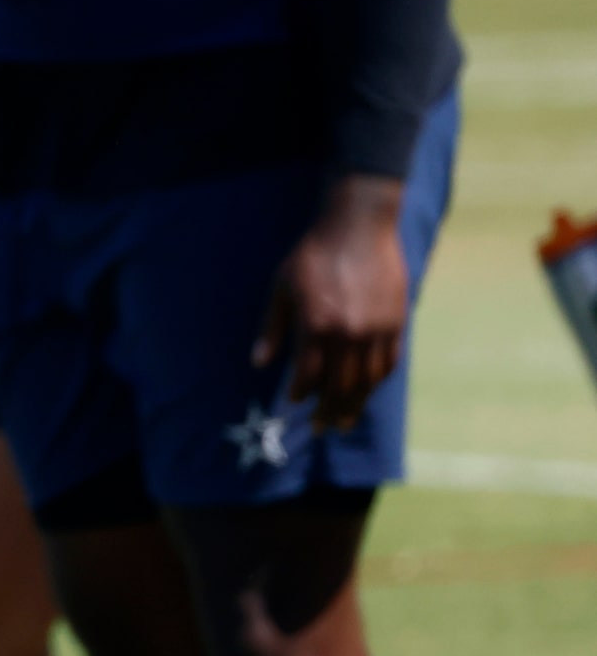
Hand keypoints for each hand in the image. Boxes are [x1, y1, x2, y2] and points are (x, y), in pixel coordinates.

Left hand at [256, 175, 410, 432]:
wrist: (357, 228)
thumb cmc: (312, 256)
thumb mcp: (282, 288)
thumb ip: (272, 328)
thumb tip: (259, 364)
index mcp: (317, 324)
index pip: (309, 374)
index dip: (301, 392)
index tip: (293, 403)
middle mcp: (349, 333)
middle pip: (340, 385)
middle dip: (328, 409)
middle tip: (320, 427)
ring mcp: (377, 330)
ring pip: (367, 380)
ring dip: (355, 404)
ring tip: (345, 421)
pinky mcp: (397, 324)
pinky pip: (388, 363)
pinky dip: (377, 382)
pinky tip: (367, 392)